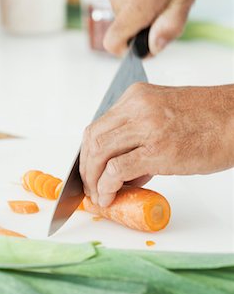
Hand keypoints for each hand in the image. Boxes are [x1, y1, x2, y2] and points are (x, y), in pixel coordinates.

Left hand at [80, 83, 233, 206]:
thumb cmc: (208, 120)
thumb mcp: (164, 116)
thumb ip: (139, 139)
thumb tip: (123, 172)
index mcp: (136, 97)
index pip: (98, 126)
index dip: (87, 154)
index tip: (89, 171)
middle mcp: (137, 107)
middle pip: (92, 139)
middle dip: (86, 168)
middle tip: (90, 187)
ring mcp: (146, 127)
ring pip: (99, 153)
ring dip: (93, 180)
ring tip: (99, 195)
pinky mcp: (158, 150)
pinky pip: (117, 170)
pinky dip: (106, 186)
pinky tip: (109, 197)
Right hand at [104, 0, 205, 55]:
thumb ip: (169, 27)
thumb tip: (154, 48)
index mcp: (133, 9)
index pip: (112, 43)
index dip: (126, 50)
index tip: (142, 45)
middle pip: (126, 27)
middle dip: (144, 23)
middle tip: (167, 6)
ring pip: (127, 9)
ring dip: (143, 6)